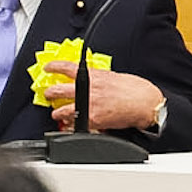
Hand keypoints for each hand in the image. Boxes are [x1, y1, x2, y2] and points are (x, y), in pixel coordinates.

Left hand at [40, 61, 166, 132]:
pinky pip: (75, 124)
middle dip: (50, 93)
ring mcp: (88, 106)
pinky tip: (72, 124)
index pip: (66, 67)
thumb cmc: (134, 89)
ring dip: (57, 113)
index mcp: (92, 76)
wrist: (144, 103)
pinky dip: (72, 125)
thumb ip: (96, 79)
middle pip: (57, 90)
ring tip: (56, 113)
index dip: (53, 67)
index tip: (47, 68)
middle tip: (48, 94)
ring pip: (62, 110)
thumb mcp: (112, 76)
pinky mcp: (92, 121)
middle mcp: (87, 90)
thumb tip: (88, 81)